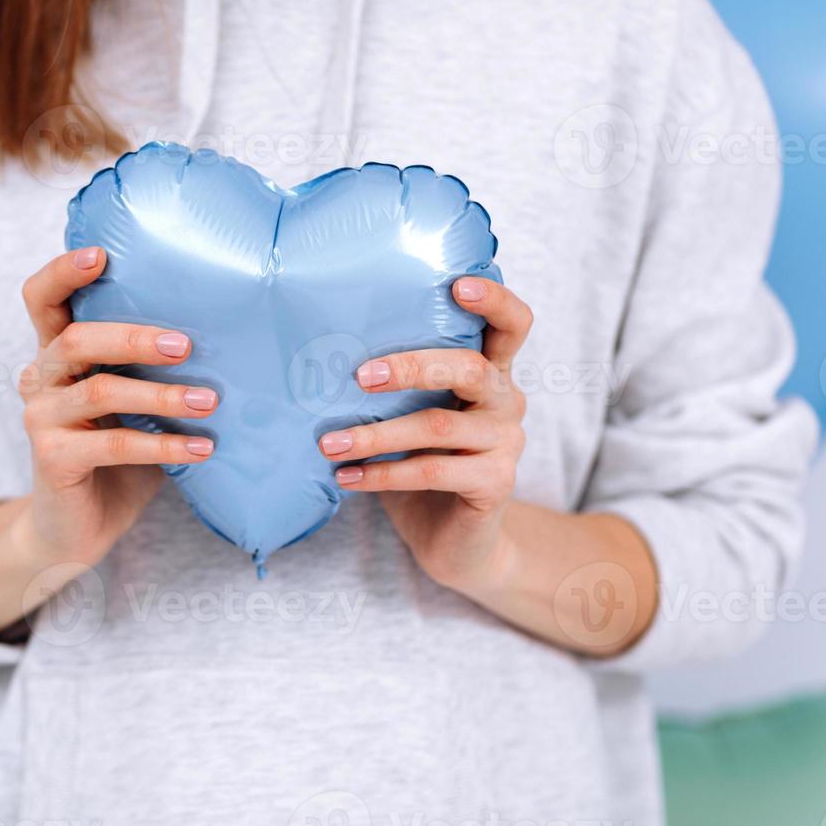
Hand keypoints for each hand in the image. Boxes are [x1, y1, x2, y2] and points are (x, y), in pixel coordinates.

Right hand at [0, 246, 217, 632]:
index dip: (63, 271)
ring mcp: (41, 418)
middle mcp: (40, 378)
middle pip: (75, 338)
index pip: (42, 297)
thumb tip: (236, 334)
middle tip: (188, 344)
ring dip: (162, 394)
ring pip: (99, 390)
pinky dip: (163, 444)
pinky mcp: (52, 458)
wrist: (76, 531)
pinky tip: (203, 448)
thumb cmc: (118, 457)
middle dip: (134, 336)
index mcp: (56, 353)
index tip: (101, 254)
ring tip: (211, 401)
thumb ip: (155, 370)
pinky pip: (112, 444)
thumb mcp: (135, 403)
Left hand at [316, 277, 532, 592]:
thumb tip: (314, 354)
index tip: (456, 284)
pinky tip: (346, 477)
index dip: (493, 299)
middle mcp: (505, 401)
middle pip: (469, 368)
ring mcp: (506, 443)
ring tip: (328, 442)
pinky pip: (432, 472)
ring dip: (375, 434)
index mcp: (490, 372)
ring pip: (438, 426)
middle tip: (358, 376)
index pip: (512, 324)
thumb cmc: (422, 465)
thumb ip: (390, 387)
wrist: (456, 542)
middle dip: (411, 366)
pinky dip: (382, 474)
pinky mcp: (496, 484)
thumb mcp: (409, 417)